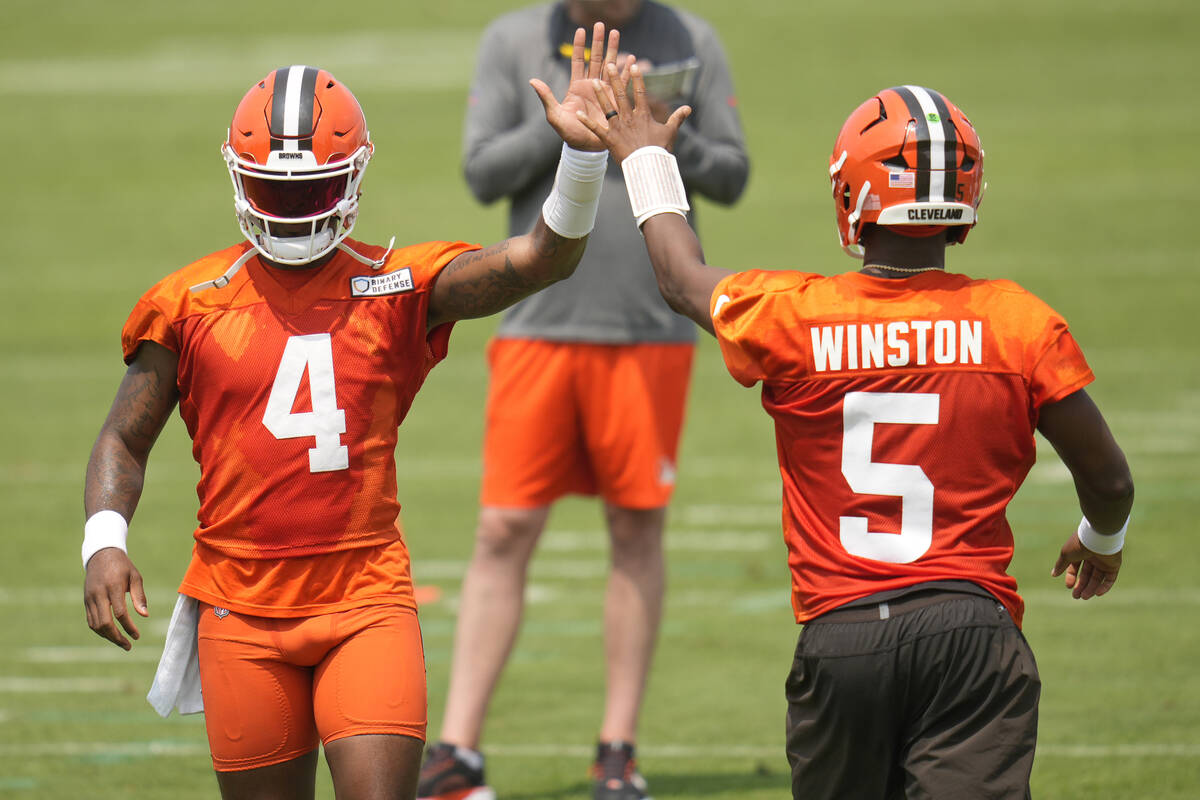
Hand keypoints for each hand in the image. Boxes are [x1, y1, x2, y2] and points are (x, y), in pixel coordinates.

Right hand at [83, 548, 148, 649]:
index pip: (119, 613)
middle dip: (116, 637)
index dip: (128, 627)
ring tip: (121, 642)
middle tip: (128, 646)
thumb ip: (140, 596)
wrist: (101, 555)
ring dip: (108, 636)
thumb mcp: (135, 577)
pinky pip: (91, 620)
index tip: (137, 636)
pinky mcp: (86, 601)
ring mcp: (89, 598)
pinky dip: (100, 630)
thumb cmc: (122, 566)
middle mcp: (98, 594)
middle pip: (104, 623)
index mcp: (113, 587)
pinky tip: (111, 634)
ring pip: (95, 624)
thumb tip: (145, 615)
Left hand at [530, 23, 624, 151]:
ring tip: (616, 34)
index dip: (579, 46)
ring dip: (614, 50)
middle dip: (598, 41)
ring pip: (610, 66)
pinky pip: (621, 83)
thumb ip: (546, 97)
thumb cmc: (568, 133)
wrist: (586, 148)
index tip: (581, 30)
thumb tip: (533, 80)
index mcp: (577, 86)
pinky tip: (632, 59)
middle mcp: (591, 85)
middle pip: (596, 58)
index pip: (579, 60)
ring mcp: (604, 91)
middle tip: (601, 25)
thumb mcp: (554, 116)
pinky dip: (626, 71)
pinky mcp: (615, 100)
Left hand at [578, 61, 691, 162]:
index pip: (640, 92)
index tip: (633, 64)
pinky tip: (576, 114)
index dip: (637, 78)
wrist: (649, 167)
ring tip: (593, 81)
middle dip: (615, 79)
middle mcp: (629, 117)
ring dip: (600, 94)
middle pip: (621, 94)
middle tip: (609, 64)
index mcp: (643, 115)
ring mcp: (618, 128)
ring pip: (607, 107)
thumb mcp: (670, 132)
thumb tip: (688, 108)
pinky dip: (586, 122)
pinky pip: (596, 129)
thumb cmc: (660, 150)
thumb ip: (677, 118)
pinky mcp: (609, 139)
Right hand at [1051, 531, 1121, 599]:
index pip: (1075, 567)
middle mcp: (1092, 557)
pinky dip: (1104, 587)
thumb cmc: (1080, 543)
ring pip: (1097, 578)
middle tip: (1076, 597)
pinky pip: (1110, 579)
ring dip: (1091, 588)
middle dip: (1081, 586)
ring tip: (1084, 597)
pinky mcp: (1114, 565)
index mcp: (1080, 552)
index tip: (1068, 586)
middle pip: (1086, 575)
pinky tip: (1097, 593)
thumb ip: (1060, 565)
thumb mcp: (1066, 554)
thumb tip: (1053, 574)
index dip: (1071, 577)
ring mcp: (1104, 562)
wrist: (1098, 537)